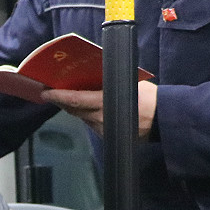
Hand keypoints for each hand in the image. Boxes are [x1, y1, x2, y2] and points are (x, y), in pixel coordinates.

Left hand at [42, 80, 157, 139]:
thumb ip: (108, 80)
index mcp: (104, 103)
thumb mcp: (127, 82)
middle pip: (73, 110)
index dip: (57, 96)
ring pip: (82, 117)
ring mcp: (103, 129)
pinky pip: (92, 124)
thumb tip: (92, 74)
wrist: (164, 119)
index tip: (46, 92)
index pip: (74, 100)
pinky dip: (87, 116)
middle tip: (51, 93)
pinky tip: (88, 109)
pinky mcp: (107, 136)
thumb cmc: (149, 98)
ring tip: (66, 98)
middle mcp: (100, 118)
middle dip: (61, 101)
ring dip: (74, 108)